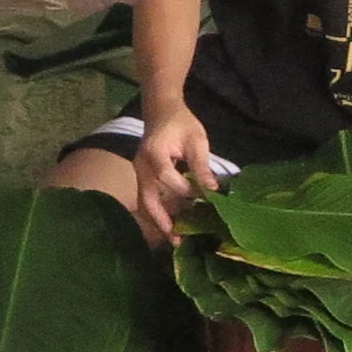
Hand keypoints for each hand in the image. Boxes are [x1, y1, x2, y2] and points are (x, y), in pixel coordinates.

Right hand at [132, 108, 226, 243]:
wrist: (160, 111)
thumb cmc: (180, 122)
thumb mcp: (196, 140)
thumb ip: (201, 166)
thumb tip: (212, 190)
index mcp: (154, 153)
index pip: (167, 177)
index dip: (185, 190)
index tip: (204, 196)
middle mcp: (141, 166)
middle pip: (147, 199)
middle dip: (162, 221)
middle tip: (178, 240)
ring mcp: (139, 173)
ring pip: (146, 203)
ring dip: (160, 221)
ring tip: (176, 239)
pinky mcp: (143, 177)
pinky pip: (149, 198)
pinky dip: (160, 212)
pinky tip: (174, 224)